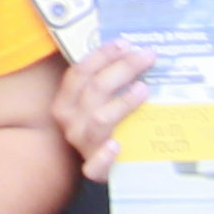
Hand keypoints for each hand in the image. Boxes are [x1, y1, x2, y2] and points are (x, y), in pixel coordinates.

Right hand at [51, 40, 155, 181]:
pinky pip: (95, 166)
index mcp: (65, 102)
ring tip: (144, 88)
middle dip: (123, 69)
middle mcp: (69, 122)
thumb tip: (136, 52)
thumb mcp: (97, 102)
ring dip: (123, 102)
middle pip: (95, 89)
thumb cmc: (102, 127)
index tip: (125, 43)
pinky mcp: (94, 170)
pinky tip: (117, 146)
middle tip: (147, 56)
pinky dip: (104, 156)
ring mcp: (82, 145)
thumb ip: (107, 82)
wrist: (101, 167)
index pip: (80, 73)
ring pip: (100, 119)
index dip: (101, 56)